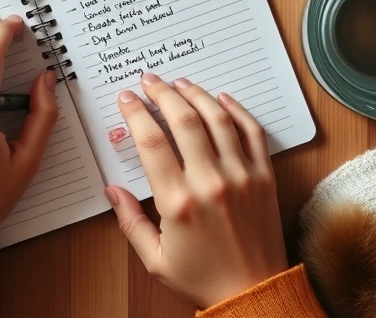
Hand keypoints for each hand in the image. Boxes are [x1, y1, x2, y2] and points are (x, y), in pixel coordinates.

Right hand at [106, 73, 288, 308]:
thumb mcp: (154, 258)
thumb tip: (112, 190)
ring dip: (196, 94)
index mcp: (178, 202)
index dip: (135, 112)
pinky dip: (237, 110)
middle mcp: (210, 183)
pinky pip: (252, 133)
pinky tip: (221, 99)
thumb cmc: (203, 279)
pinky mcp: (263, 178)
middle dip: (162, 92)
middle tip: (150, 81)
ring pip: (217, 119)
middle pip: (183, 119)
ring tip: (180, 83)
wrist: (254, 293)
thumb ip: (129, 221)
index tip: (127, 99)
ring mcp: (241, 176)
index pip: (151, 141)